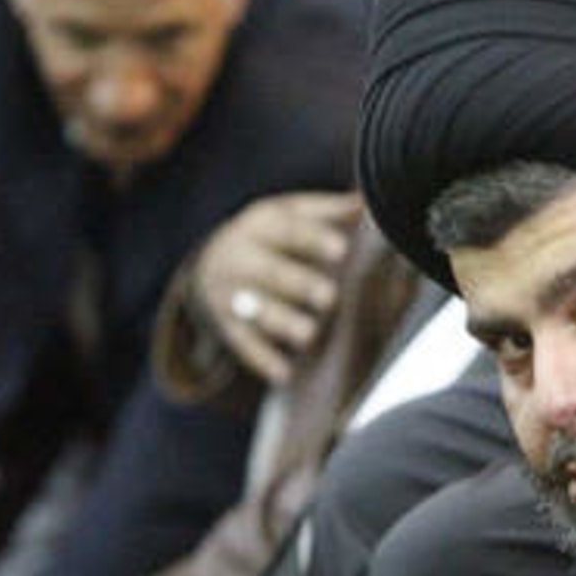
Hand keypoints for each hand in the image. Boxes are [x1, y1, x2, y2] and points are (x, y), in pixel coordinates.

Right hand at [191, 192, 360, 384]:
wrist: (207, 266)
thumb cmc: (267, 238)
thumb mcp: (287, 214)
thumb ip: (327, 210)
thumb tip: (368, 201)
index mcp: (259, 225)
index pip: (289, 230)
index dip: (314, 239)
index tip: (341, 248)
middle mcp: (240, 258)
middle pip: (270, 272)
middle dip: (298, 283)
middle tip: (328, 296)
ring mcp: (231, 294)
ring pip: (256, 310)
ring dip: (282, 323)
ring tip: (310, 335)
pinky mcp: (227, 326)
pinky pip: (244, 345)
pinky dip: (263, 360)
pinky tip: (284, 374)